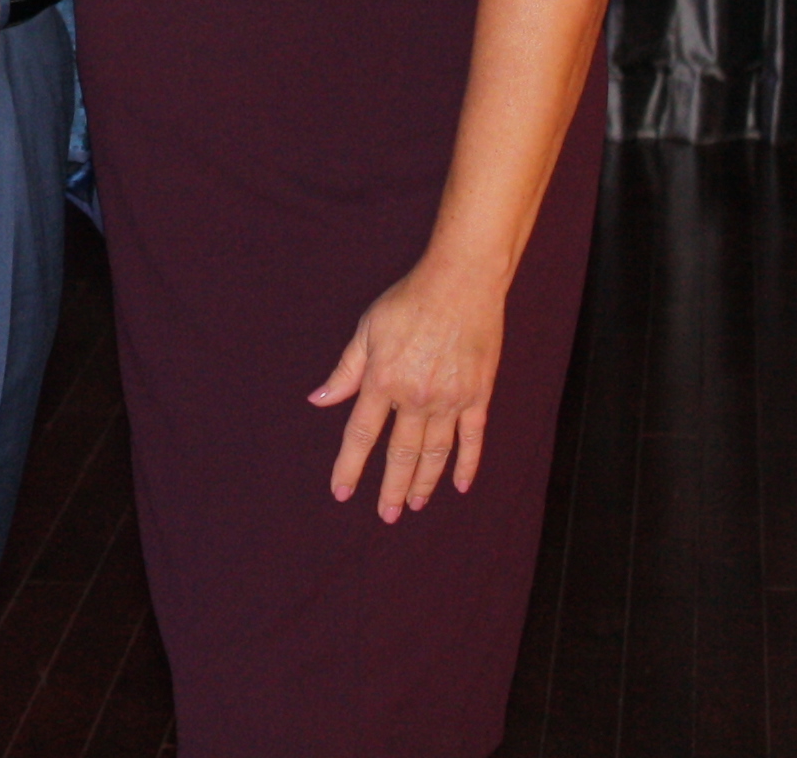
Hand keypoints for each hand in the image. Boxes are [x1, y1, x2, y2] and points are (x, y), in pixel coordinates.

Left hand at [310, 259, 509, 522]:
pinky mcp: (478, 395)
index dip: (350, 466)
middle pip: (401, 454)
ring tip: (414, 505)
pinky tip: (458, 486)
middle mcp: (415, 397)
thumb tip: (318, 400)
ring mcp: (450, 399)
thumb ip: (345, 371)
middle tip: (386, 515)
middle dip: (391, 488)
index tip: (341, 491)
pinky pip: (472, 439)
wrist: (461, 282)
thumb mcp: (367, 330)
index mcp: (383, 380)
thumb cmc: (409, 301)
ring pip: (434, 453)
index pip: (361, 435)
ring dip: (424, 483)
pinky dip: (466, 465)